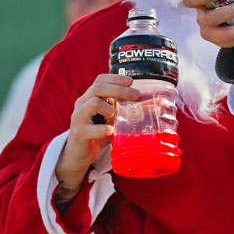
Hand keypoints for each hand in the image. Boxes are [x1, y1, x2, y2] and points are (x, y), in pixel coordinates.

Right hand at [55, 74, 140, 198]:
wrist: (79, 155)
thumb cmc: (98, 133)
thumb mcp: (113, 120)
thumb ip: (126, 111)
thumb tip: (155, 104)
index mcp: (90, 97)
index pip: (100, 80)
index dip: (115, 78)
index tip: (132, 81)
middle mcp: (82, 104)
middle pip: (98, 88)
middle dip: (119, 89)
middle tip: (136, 95)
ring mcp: (78, 118)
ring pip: (93, 103)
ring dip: (109, 109)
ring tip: (116, 118)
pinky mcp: (78, 133)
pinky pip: (89, 128)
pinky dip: (103, 129)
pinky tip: (111, 131)